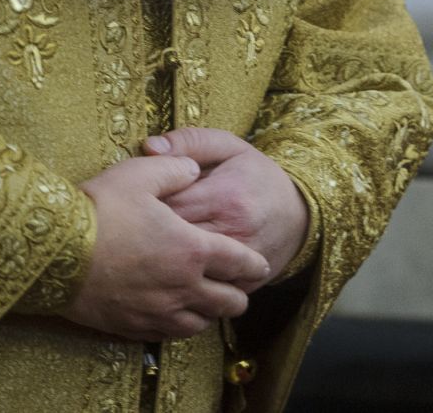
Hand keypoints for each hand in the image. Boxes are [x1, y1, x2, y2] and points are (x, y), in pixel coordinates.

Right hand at [63, 154, 270, 341]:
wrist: (54, 252)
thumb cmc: (99, 209)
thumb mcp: (140, 174)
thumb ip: (175, 168)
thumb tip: (192, 168)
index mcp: (193, 249)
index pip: (240, 262)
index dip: (255, 263)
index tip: (260, 263)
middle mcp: (183, 287)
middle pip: (230, 302)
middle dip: (239, 292)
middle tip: (236, 283)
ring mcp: (158, 311)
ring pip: (203, 324)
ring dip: (211, 312)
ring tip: (207, 299)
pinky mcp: (134, 326)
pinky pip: (171, 335)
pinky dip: (182, 325)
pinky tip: (175, 313)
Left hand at [142, 128, 308, 284]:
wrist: (301, 214)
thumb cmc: (256, 176)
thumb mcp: (228, 147)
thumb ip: (188, 141)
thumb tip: (148, 146)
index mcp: (226, 195)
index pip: (169, 205)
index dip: (143, 205)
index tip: (131, 203)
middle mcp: (234, 232)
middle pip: (174, 241)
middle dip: (148, 236)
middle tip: (131, 229)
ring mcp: (241, 264)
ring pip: (187, 271)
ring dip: (162, 263)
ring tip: (146, 252)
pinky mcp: (244, 285)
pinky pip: (206, 291)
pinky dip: (184, 284)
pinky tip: (169, 273)